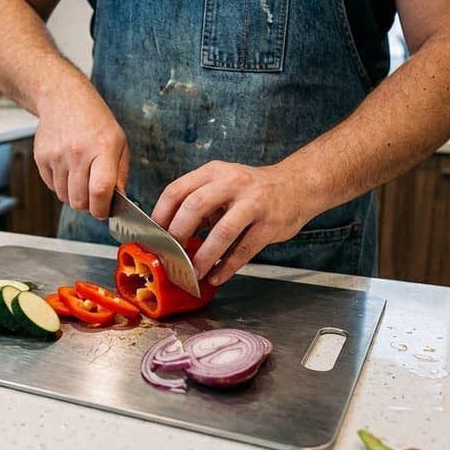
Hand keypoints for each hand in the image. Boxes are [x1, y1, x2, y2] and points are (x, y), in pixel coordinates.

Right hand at [34, 87, 128, 218]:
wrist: (63, 98)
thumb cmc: (95, 120)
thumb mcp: (119, 142)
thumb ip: (120, 174)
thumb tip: (118, 200)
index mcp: (103, 148)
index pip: (100, 190)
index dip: (102, 209)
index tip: (104, 211)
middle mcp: (78, 153)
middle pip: (79, 201)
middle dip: (88, 205)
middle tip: (93, 195)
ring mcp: (57, 156)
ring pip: (64, 197)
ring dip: (74, 194)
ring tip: (80, 175)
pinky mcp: (41, 158)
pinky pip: (51, 186)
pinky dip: (60, 184)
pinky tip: (67, 168)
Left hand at [151, 160, 316, 285]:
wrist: (297, 185)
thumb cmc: (251, 190)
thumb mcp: (222, 184)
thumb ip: (198, 203)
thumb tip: (168, 235)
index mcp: (213, 172)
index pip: (176, 191)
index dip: (160, 216)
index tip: (152, 237)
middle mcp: (232, 182)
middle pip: (194, 207)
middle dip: (178, 236)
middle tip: (170, 257)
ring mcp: (254, 202)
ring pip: (222, 231)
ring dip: (204, 256)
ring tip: (193, 273)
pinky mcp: (270, 224)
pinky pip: (244, 249)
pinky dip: (227, 267)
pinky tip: (216, 277)